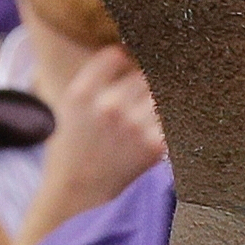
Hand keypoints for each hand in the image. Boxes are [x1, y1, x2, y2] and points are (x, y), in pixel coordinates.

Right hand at [16, 43, 164, 244]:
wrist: (80, 196)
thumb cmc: (76, 148)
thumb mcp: (70, 108)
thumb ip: (96, 77)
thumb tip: (128, 48)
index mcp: (82, 94)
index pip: (117, 55)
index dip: (129, 55)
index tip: (136, 57)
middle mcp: (108, 106)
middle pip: (147, 70)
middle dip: (152, 75)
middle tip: (154, 84)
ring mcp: (134, 126)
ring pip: (163, 91)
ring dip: (163, 95)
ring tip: (156, 105)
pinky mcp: (156, 145)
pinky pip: (173, 116)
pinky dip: (173, 115)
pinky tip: (167, 119)